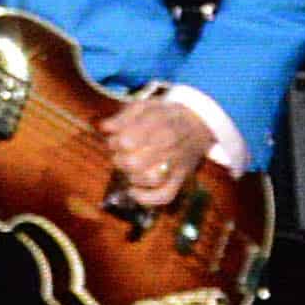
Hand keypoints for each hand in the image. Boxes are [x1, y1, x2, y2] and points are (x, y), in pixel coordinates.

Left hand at [101, 92, 218, 211]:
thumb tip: (106, 128)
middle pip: (133, 162)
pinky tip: (133, 191)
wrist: (199, 123)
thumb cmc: (165, 115)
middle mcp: (169, 146)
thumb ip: (123, 116)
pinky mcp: (180, 179)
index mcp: (158, 126)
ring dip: (131, 175)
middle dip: (120, 159)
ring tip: (130, 168)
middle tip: (122, 154)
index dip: (115, 142)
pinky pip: (165, 196)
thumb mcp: (144, 106)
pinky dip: (146, 198)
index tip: (117, 139)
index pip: (126, 142)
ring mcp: (176, 164)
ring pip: (148, 179)